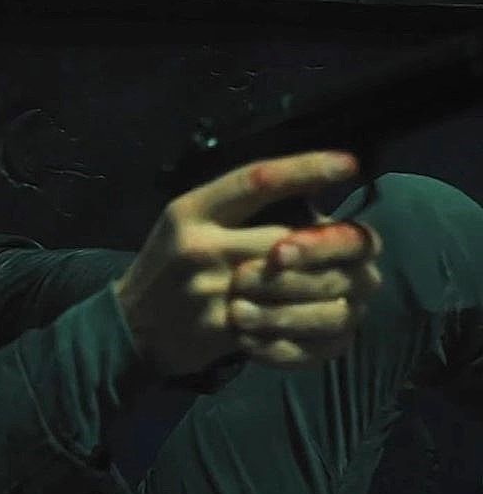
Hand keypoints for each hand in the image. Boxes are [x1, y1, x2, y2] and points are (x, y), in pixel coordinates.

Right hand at [113, 150, 381, 377]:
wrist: (129, 327)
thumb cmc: (166, 266)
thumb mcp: (184, 221)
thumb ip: (234, 206)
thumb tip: (308, 191)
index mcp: (191, 211)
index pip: (257, 179)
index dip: (307, 168)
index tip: (349, 164)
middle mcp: (200, 247)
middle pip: (289, 237)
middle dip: (331, 244)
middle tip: (365, 246)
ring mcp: (211, 291)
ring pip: (294, 284)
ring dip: (331, 287)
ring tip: (354, 286)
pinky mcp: (221, 330)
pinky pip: (282, 325)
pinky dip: (311, 324)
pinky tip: (330, 320)